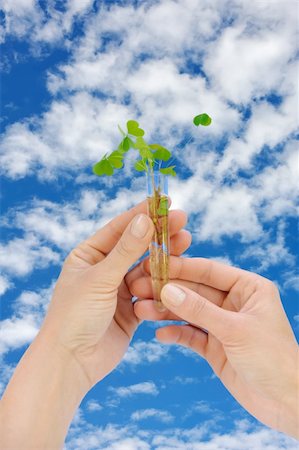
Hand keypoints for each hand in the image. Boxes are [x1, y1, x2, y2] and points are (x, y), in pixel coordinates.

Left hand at [40, 201, 190, 389]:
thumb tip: (145, 219)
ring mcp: (118, 290)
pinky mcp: (130, 309)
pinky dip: (162, 285)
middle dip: (158, 234)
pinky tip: (178, 274)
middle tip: (182, 221)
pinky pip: (151, 292)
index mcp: (88, 255)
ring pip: (146, 269)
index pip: (118, 228)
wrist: (71, 363)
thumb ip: (125, 251)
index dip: (141, 214)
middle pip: (136, 247)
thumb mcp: (100, 279)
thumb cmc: (74, 316)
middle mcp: (103, 270)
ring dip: (164, 258)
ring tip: (185, 242)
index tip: (164, 202)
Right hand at [127, 257, 298, 437]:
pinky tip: (160, 335)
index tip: (154, 265)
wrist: (286, 403)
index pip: (209, 271)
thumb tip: (168, 290)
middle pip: (195, 291)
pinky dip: (176, 334)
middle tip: (139, 288)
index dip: (181, 267)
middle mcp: (234, 302)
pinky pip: (191, 335)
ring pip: (189, 312)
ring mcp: (223, 325)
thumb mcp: (235, 330)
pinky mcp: (216, 346)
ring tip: (141, 311)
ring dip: (166, 312)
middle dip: (168, 290)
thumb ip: (200, 310)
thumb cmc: (274, 359)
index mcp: (248, 287)